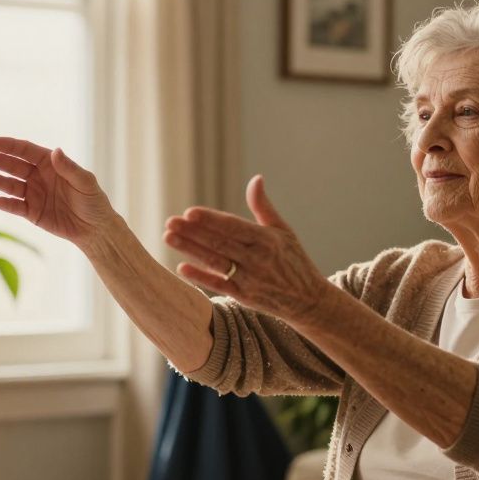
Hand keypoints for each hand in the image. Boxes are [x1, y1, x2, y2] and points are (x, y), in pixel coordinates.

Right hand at [0, 138, 115, 247]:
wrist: (94, 228)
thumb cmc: (93, 201)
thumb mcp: (85, 182)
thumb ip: (69, 168)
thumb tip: (56, 151)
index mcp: (50, 163)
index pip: (27, 151)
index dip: (11, 146)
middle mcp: (38, 176)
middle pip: (14, 166)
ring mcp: (33, 194)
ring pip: (12, 185)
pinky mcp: (31, 212)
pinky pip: (16, 207)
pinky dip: (7, 204)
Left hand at [165, 176, 328, 324]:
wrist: (309, 301)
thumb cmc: (294, 261)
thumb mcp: (283, 231)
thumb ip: (263, 207)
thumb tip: (256, 179)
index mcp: (268, 240)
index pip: (233, 227)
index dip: (211, 220)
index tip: (189, 212)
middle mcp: (258, 259)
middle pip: (220, 243)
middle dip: (193, 232)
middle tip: (170, 222)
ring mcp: (250, 280)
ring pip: (215, 262)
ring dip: (191, 250)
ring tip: (169, 238)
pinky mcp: (245, 297)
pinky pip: (220, 285)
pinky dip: (201, 277)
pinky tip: (182, 267)